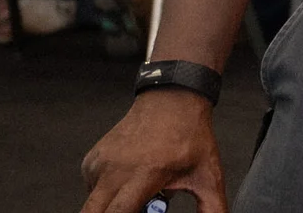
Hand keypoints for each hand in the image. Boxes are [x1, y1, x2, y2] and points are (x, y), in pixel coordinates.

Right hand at [80, 89, 226, 212]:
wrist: (172, 101)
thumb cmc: (190, 136)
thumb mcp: (208, 176)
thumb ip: (212, 208)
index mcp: (144, 175)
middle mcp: (116, 170)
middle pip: (92, 212)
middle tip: (135, 208)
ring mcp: (100, 164)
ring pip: (93, 203)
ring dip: (111, 206)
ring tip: (138, 195)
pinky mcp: (91, 161)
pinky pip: (91, 188)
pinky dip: (107, 193)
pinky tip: (128, 183)